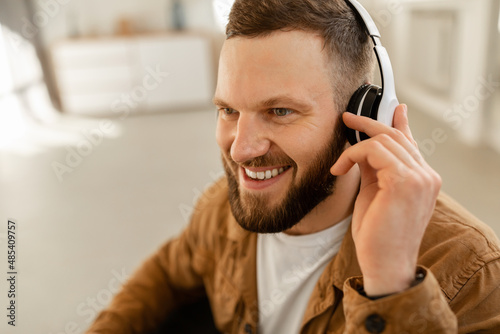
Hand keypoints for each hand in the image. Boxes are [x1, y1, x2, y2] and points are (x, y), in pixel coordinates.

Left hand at [330, 105, 441, 295]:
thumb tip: (364, 147)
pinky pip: (373, 150)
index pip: (411, 143)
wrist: (384, 264)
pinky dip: (352, 154)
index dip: (399, 123)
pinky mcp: (404, 181)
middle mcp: (427, 175)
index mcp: (423, 180)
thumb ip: (375, 169)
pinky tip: (340, 169)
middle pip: (396, 136)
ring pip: (384, 140)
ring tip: (339, 163)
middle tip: (346, 118)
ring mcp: (420, 177)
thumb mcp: (375, 193)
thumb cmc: (377, 234)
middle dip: (368, 123)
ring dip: (354, 146)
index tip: (393, 108)